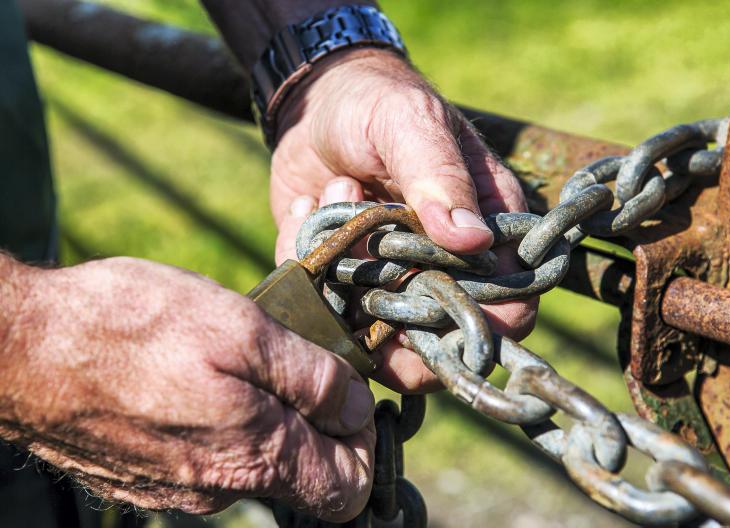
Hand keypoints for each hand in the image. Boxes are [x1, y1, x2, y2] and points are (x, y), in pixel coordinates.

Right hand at [0, 257, 374, 520]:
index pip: (348, 490)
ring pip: (253, 459)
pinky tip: (193, 374)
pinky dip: (218, 417)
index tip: (349, 396)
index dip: (363, 443)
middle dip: (313, 418)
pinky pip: (206, 454)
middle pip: (301, 473)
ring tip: (237, 356)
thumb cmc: (130, 328)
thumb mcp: (241, 330)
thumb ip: (311, 379)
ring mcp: (176, 489)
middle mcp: (218, 489)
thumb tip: (358, 409)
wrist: (21, 349)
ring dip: (262, 411)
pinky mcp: (144, 476)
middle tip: (293, 358)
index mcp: (253, 458)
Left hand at [271, 49, 537, 391]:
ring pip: (377, 336)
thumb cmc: (376, 104)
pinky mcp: (348, 284)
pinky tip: (308, 204)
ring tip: (333, 200)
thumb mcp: (409, 125)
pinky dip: (306, 262)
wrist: (316, 106)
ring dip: (343, 278)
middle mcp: (446, 266)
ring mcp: (395, 281)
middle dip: (394, 310)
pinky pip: (324, 307)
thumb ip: (440, 176)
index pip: (511, 300)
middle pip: (442, 338)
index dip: (484, 321)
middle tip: (359, 249)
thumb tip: (474, 240)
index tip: (434, 302)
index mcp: (487, 229)